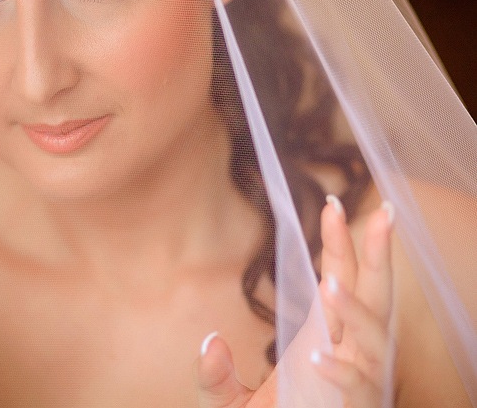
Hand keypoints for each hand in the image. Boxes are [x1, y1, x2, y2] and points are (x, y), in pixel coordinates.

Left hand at [196, 196, 394, 407]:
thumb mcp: (230, 403)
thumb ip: (216, 375)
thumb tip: (210, 343)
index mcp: (322, 336)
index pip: (338, 277)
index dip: (340, 243)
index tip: (336, 205)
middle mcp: (345, 352)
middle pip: (373, 294)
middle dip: (378, 254)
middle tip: (382, 213)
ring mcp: (355, 381)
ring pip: (373, 338)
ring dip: (356, 311)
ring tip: (330, 285)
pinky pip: (358, 387)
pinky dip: (343, 371)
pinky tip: (322, 358)